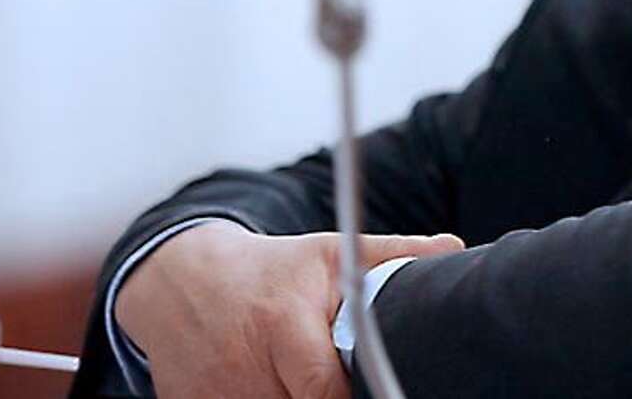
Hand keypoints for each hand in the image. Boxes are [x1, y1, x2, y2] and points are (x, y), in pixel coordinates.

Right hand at [115, 221, 465, 398]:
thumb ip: (390, 255)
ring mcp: (216, 394)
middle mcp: (244, 366)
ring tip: (297, 376)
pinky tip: (271, 386)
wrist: (181, 280)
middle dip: (324, 397)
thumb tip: (450, 247)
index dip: (346, 396)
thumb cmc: (269, 270)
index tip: (374, 388)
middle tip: (338, 377)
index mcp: (282, 325)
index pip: (323, 389)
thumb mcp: (328, 255)